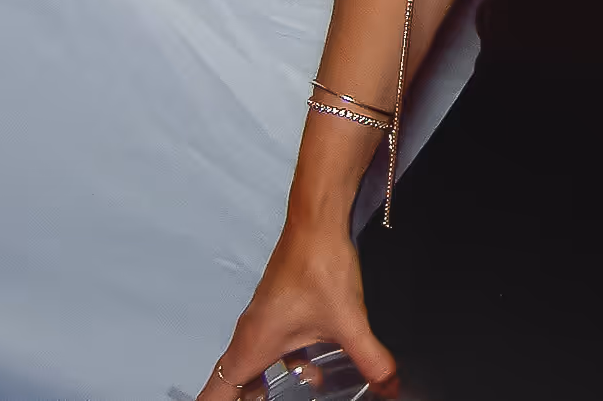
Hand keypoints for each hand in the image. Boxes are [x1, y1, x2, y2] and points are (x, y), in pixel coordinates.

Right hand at [202, 222, 395, 399]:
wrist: (318, 221)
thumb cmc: (318, 264)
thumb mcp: (348, 322)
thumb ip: (369, 358)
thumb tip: (389, 385)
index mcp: (250, 349)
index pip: (213, 397)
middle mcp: (248, 336)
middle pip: (229, 385)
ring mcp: (261, 320)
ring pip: (250, 366)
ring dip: (265, 386)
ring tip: (293, 395)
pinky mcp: (277, 308)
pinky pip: (269, 347)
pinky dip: (283, 363)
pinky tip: (314, 367)